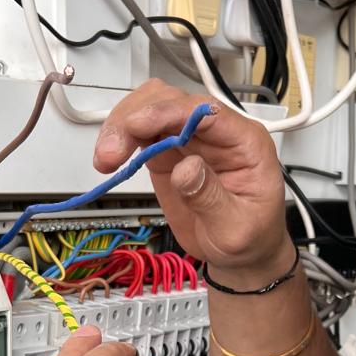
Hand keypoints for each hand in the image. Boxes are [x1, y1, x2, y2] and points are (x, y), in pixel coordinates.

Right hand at [94, 80, 289, 275]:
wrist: (243, 254)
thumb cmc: (250, 237)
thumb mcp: (236, 228)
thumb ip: (211, 198)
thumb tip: (185, 168)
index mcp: (244, 141)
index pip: (205, 111)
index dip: (168, 112)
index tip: (136, 125)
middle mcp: (216, 132)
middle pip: (170, 101)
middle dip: (135, 117)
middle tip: (111, 153)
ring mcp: (190, 139)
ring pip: (150, 108)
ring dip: (122, 125)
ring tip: (105, 159)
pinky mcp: (168, 152)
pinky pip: (140, 131)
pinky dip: (120, 139)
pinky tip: (109, 160)